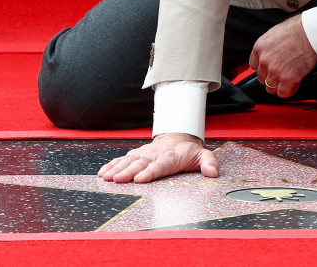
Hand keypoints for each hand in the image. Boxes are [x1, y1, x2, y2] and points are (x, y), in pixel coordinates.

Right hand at [97, 132, 219, 183]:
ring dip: (116, 169)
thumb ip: (209, 163)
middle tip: (117, 180)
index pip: (159, 165)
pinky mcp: (136, 155)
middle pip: (140, 164)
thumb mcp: (203, 155)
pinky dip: (112, 165)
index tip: (140, 179)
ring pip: (128, 161)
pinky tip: (103, 172)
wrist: (178, 136)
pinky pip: (123, 159)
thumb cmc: (189, 151)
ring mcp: (144, 154)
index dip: (150, 172)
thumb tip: (213, 172)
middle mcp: (154, 154)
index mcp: (170, 157)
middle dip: (127, 171)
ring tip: (106, 177)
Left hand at [249, 14, 316, 98]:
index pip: (254, 65)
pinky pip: (283, 93)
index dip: (263, 68)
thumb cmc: (297, 30)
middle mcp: (264, 60)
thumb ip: (268, 47)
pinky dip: (288, 91)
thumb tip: (271, 53)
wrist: (310, 33)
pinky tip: (294, 84)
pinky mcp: (288, 78)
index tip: (270, 67)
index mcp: (259, 48)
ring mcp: (275, 71)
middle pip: (262, 78)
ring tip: (288, 80)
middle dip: (271, 77)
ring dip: (279, 85)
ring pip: (270, 87)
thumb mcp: (274, 34)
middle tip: (282, 73)